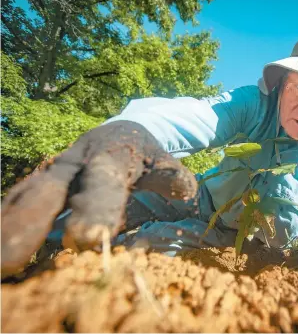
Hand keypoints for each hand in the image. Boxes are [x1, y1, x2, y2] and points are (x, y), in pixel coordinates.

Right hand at [1, 121, 196, 275]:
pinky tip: (3, 243)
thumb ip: (171, 176)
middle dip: (30, 222)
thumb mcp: (160, 159)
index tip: (88, 240)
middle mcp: (76, 164)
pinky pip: (25, 199)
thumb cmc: (142, 151)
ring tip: (1, 259)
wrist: (120, 131)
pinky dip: (11, 216)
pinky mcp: (48, 182)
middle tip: (10, 259)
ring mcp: (57, 173)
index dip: (95, 210)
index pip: (102, 183)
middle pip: (49, 191)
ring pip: (29, 196)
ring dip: (11, 224)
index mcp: (109, 156)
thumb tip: (187, 191)